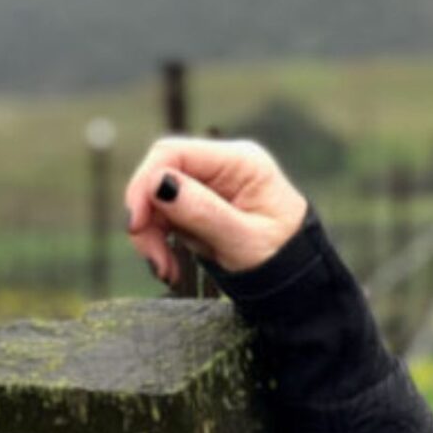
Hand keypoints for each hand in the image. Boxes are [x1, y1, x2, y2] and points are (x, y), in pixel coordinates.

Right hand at [123, 137, 308, 287]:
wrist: (296, 279)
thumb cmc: (283, 258)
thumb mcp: (245, 241)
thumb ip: (203, 212)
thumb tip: (159, 183)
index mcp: (241, 162)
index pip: (174, 153)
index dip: (146, 183)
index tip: (136, 224)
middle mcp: (223, 166)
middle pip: (159, 176)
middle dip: (148, 219)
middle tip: (156, 261)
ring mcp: (210, 185)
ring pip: (156, 200)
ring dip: (152, 237)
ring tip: (169, 273)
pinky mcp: (199, 205)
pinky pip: (164, 217)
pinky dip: (159, 242)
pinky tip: (172, 270)